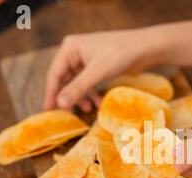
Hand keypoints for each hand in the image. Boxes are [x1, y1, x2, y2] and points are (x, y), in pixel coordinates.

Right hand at [43, 29, 159, 111]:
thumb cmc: (120, 54)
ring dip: (82, 97)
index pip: (54, 74)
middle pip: (64, 80)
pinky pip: (88, 83)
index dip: (51, 94)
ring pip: (77, 83)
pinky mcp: (96, 66)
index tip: (47, 112)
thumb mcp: (97, 73)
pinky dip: (92, 93)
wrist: (144, 48)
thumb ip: (78, 88)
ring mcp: (85, 59)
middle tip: (67, 115)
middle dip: (68, 97)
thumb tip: (59, 104)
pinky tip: (98, 103)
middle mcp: (74, 52)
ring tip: (88, 110)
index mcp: (69, 48)